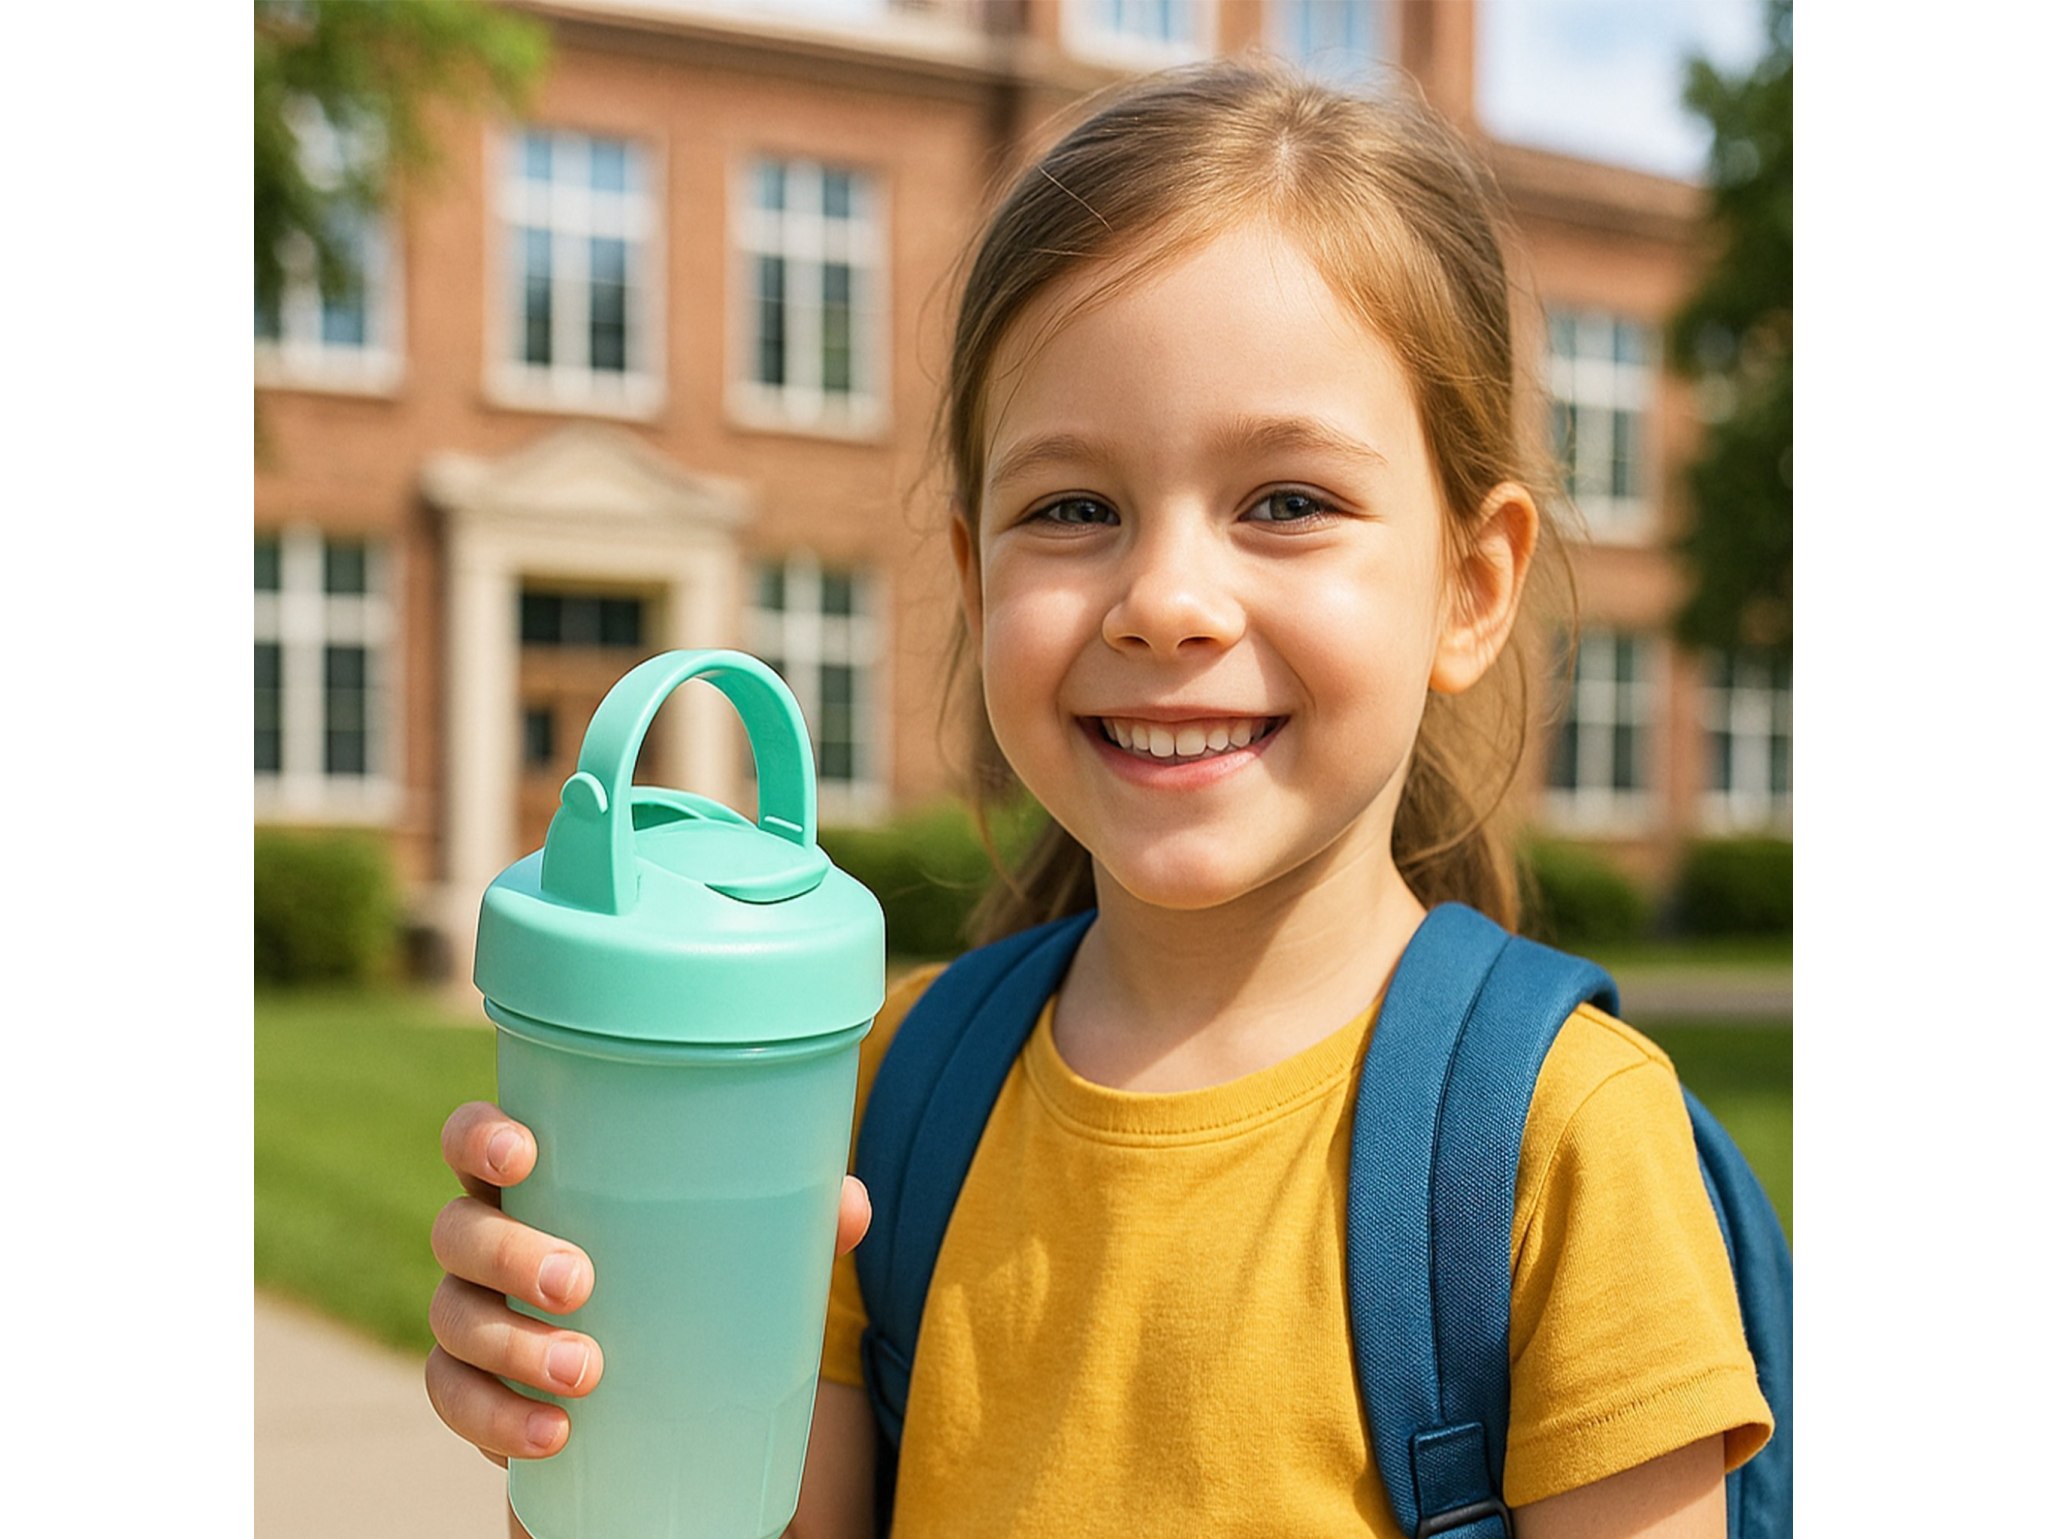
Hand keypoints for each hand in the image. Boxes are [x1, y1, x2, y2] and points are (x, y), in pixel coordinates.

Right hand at [424, 1100, 872, 1466]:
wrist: (658, 1380)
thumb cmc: (687, 1268)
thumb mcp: (738, 1239)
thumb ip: (792, 1214)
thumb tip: (849, 1207)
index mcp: (540, 1180)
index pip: (474, 1139)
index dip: (480, 1138)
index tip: (524, 1154)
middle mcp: (488, 1239)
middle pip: (458, 1231)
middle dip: (509, 1252)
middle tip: (582, 1282)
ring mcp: (472, 1314)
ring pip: (452, 1319)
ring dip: (511, 1344)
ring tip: (586, 1373)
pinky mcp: (473, 1389)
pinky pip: (456, 1401)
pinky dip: (496, 1419)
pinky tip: (553, 1433)